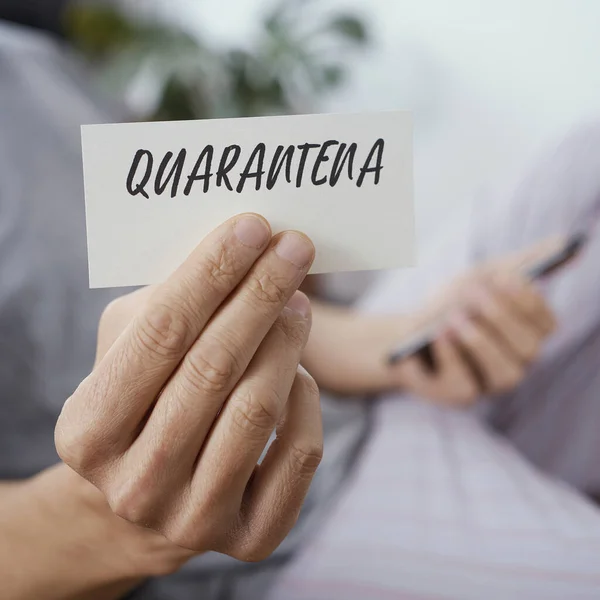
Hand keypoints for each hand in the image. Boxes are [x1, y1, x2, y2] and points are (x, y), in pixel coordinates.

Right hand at [55, 214, 321, 561]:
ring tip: (297, 300)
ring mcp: (194, 518)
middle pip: (213, 368)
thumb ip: (166, 304)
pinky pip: (298, 452)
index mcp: (90, 432)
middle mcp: (137, 483)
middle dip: (260, 295)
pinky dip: (306, 398)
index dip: (211, 273)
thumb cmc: (138, 403)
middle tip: (293, 248)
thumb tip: (236, 253)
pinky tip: (296, 367)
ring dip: (287, 339)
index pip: (160, 334)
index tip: (253, 226)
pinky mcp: (250, 537)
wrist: (145, 496)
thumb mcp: (125, 351)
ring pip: (257, 409)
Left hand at [303, 239, 557, 403]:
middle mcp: (514, 363)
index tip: (505, 278)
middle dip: (502, 318)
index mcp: (524, 335)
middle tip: (475, 293)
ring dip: (481, 341)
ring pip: (507, 374)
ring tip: (453, 317)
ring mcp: (488, 383)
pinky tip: (438, 335)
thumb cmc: (448, 304)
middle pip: (529, 349)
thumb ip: (518, 263)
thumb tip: (563, 240)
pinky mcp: (457, 396)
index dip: (530, 302)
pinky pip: (464, 388)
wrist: (402, 332)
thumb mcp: (479, 277)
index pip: (546, 324)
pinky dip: (452, 358)